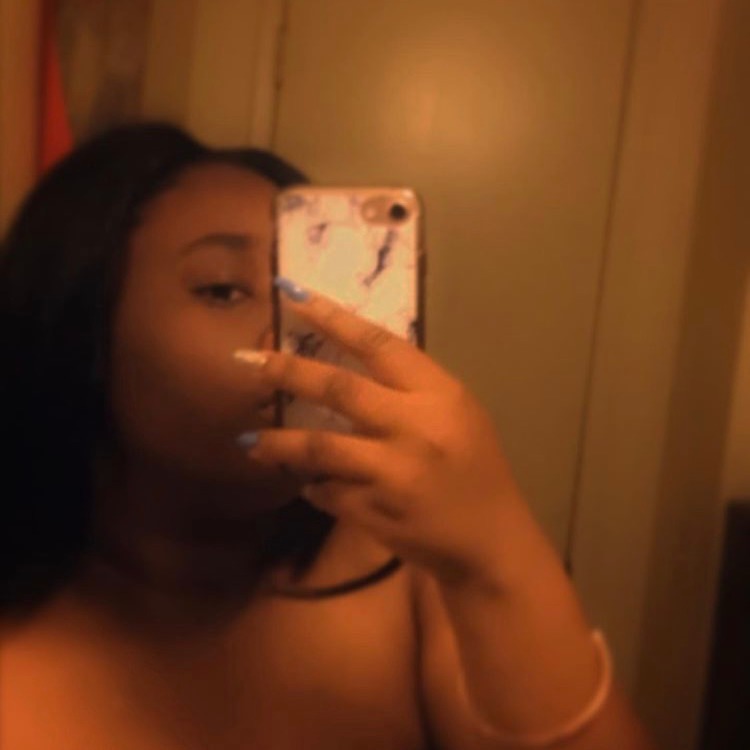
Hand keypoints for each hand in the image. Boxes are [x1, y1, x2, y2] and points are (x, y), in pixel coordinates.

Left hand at [236, 278, 524, 585]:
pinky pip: (327, 491)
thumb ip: (408, 388)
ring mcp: (392, 472)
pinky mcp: (374, 512)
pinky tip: (306, 483)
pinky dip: (312, 485)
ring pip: (319, 447)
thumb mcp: (456, 413)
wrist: (490, 539)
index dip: (331, 317)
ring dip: (278, 443)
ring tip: (248, 442)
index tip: (291, 295)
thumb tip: (345, 365)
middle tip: (248, 363)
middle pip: (337, 389)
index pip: (377, 344)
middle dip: (286, 372)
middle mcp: (414, 427)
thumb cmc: (476, 467)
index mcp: (439, 394)